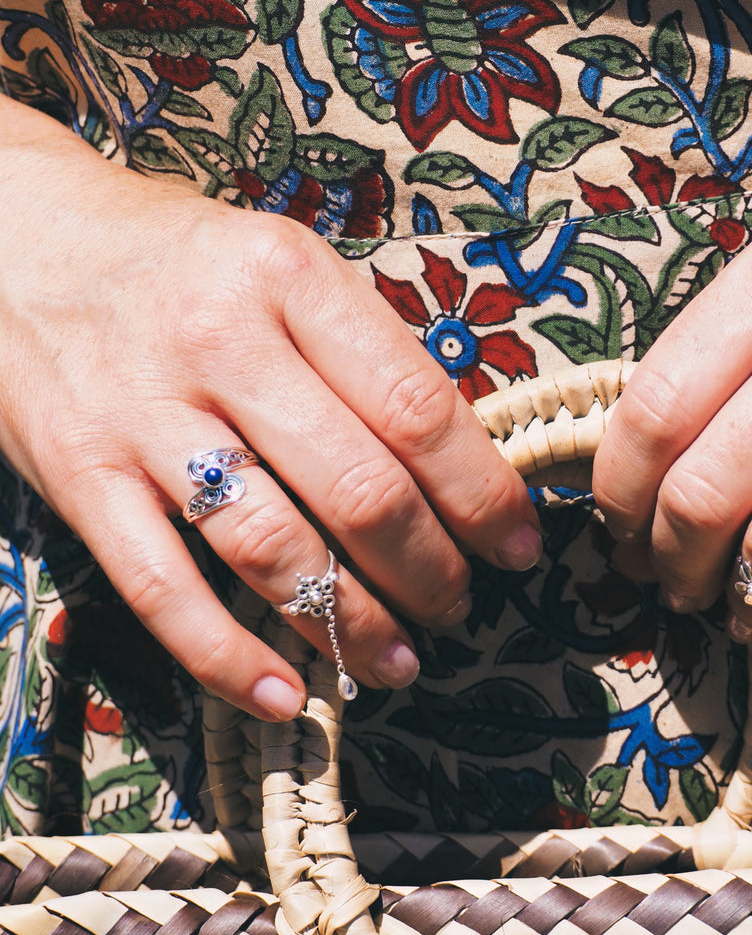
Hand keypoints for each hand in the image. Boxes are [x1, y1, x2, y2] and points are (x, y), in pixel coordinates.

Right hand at [0, 100, 540, 718]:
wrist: (21, 240)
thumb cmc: (180, 261)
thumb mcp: (280, 263)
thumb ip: (360, 349)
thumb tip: (460, 463)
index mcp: (289, 276)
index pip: (415, 404)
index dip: (482, 492)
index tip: (518, 544)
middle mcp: (220, 340)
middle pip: (358, 487)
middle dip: (431, 571)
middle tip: (460, 606)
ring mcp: (142, 412)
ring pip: (272, 546)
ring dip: (350, 622)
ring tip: (398, 659)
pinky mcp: (80, 475)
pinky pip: (163, 589)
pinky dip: (229, 658)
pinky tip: (289, 694)